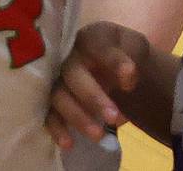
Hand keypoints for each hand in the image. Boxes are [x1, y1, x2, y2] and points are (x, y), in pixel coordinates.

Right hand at [45, 22, 150, 148]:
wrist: (114, 68)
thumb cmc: (123, 54)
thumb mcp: (135, 49)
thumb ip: (134, 57)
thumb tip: (126, 80)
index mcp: (91, 38)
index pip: (98, 47)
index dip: (113, 62)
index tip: (130, 82)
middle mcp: (68, 56)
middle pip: (73, 73)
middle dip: (93, 97)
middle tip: (114, 118)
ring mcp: (57, 78)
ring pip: (58, 96)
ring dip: (77, 116)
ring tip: (99, 135)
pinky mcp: (50, 101)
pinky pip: (48, 114)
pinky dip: (57, 129)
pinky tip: (69, 143)